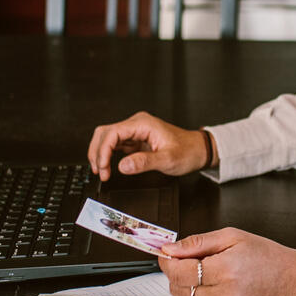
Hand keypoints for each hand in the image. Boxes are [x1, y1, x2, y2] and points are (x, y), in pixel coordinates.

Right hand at [87, 111, 210, 180]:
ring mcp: (135, 131)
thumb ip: (144, 162)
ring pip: (107, 138)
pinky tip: (108, 167)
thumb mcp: (168, 160)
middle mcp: (136, 124)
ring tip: (102, 171)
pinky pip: (115, 144)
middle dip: (97, 152)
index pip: (113, 133)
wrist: (198, 150)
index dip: (103, 151)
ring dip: (100, 154)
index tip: (103, 167)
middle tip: (100, 171)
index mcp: (143, 124)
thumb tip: (123, 166)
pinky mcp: (135, 140)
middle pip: (105, 133)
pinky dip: (108, 155)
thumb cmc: (187, 151)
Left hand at [158, 228, 295, 295]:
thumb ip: (198, 243)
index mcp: (226, 270)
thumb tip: (169, 249)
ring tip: (203, 273)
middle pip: (177, 287)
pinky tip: (213, 287)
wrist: (293, 283)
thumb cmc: (267, 257)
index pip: (179, 270)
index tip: (167, 253)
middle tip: (188, 260)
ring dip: (184, 286)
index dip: (168, 260)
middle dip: (176, 272)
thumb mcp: (233, 237)